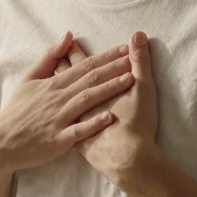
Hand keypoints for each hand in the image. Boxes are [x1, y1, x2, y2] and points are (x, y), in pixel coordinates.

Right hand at [0, 32, 135, 178]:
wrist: (0, 143)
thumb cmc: (16, 111)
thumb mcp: (28, 80)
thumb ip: (49, 58)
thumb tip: (67, 35)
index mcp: (53, 84)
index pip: (84, 66)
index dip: (106, 57)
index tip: (125, 48)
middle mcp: (57, 99)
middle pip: (90, 79)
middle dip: (114, 68)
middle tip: (135, 58)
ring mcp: (58, 120)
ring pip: (87, 101)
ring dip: (109, 89)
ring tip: (129, 81)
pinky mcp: (58, 141)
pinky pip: (78, 131)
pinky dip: (94, 123)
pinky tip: (110, 117)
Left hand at [67, 31, 159, 181]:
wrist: (127, 161)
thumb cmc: (136, 123)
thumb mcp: (142, 88)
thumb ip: (140, 61)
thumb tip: (138, 35)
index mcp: (90, 89)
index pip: (81, 65)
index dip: (77, 52)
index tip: (70, 41)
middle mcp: (77, 104)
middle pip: (66, 80)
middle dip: (64, 66)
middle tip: (56, 58)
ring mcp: (74, 124)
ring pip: (62, 103)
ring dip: (59, 91)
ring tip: (53, 81)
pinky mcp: (76, 143)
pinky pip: (65, 128)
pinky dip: (61, 120)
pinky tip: (58, 119)